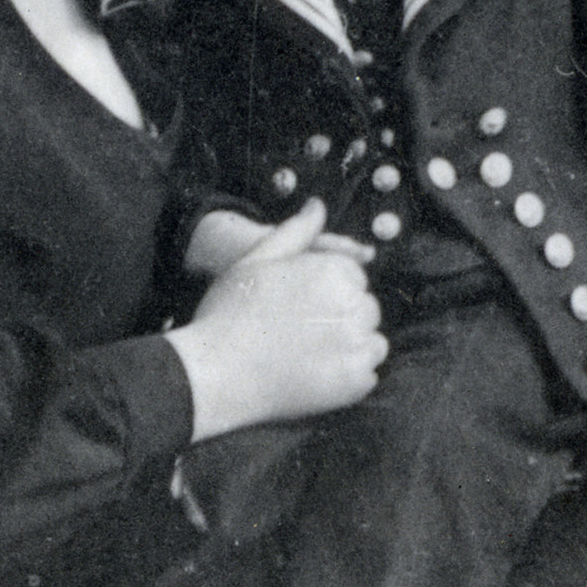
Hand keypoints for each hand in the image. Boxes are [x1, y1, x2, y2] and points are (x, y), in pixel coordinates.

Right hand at [168, 200, 387, 438]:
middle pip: (365, 308)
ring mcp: (356, 346)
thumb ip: (296, 231)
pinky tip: (315, 374)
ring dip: (348, 345)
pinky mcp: (354, 382)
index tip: (300, 307)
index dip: (325, 291)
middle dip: (340, 316)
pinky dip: (348, 375)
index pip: (353, 277)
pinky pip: (367, 374)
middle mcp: (352, 305)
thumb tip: (318, 205)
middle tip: (301, 332)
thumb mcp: (257, 260)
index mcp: (335, 271)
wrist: (215, 374)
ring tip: (308, 352)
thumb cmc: (230, 314)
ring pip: (371, 340)